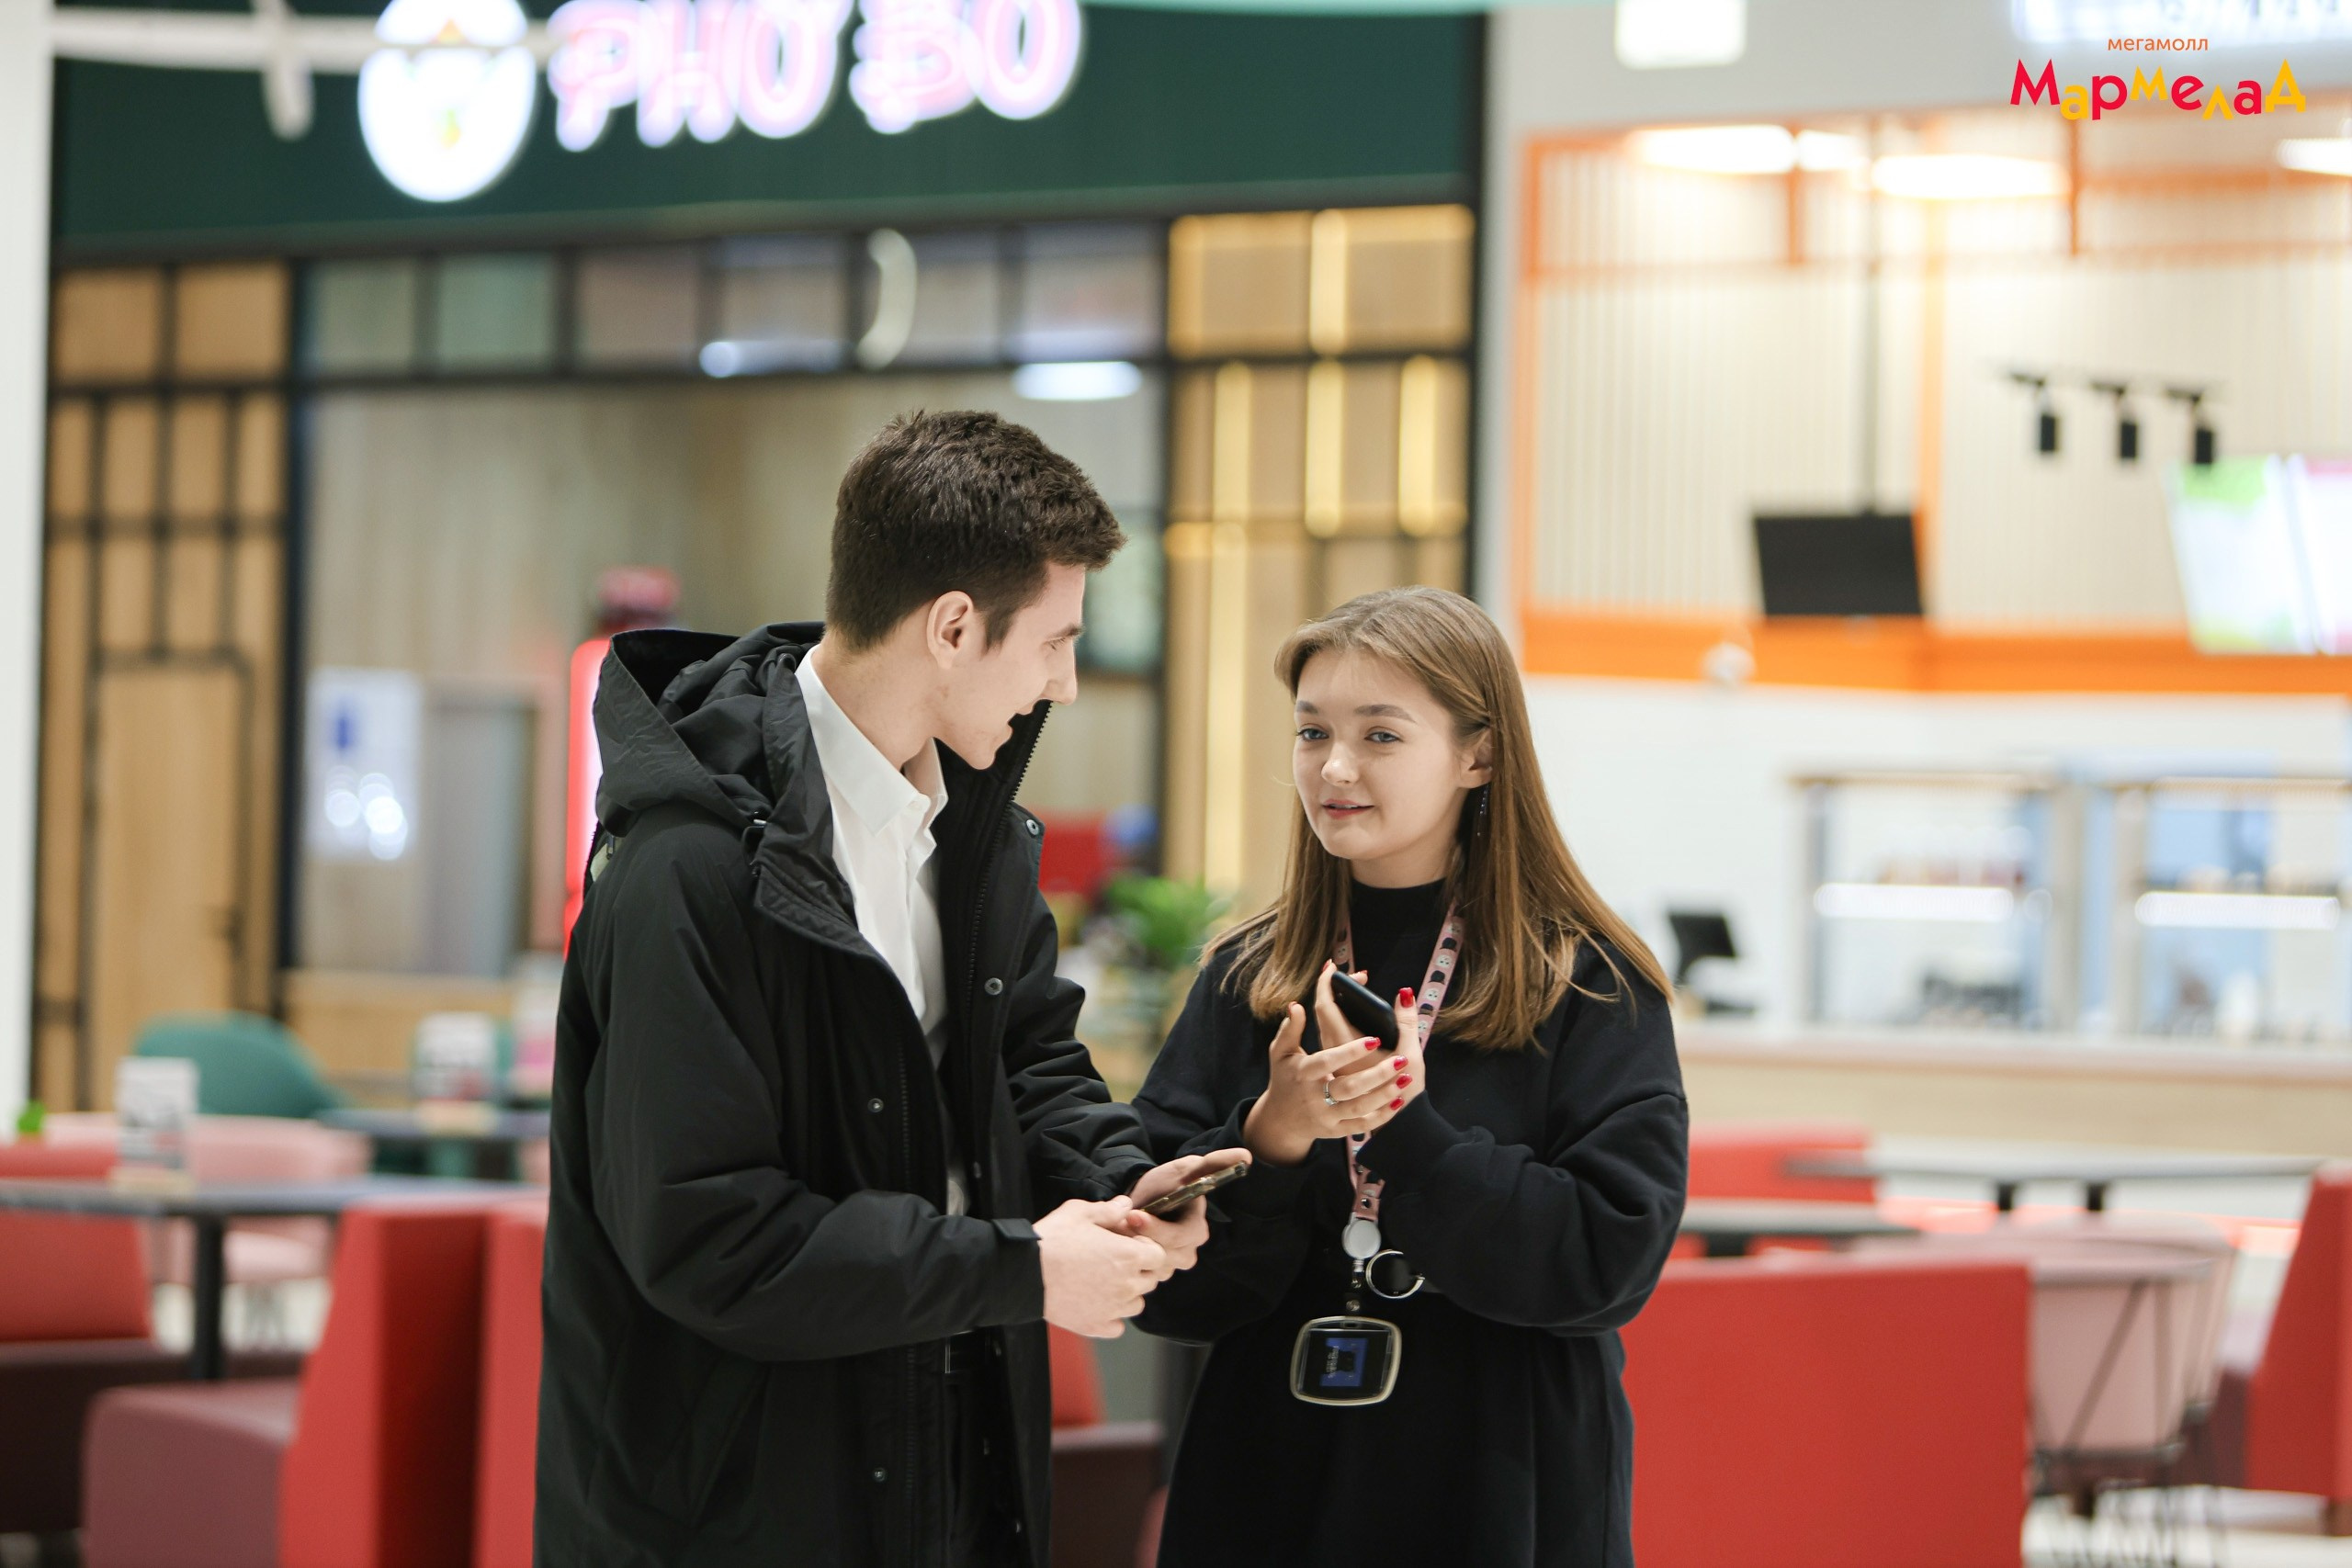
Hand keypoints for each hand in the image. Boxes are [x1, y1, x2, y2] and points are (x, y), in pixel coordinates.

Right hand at [1037, 1197, 1175, 1338]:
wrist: (1025, 1274)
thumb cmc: (1053, 1240)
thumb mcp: (1080, 1212)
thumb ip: (1108, 1210)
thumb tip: (1126, 1204)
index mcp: (1129, 1255)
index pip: (1158, 1256)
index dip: (1147, 1248)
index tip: (1131, 1244)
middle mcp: (1127, 1285)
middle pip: (1150, 1280)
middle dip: (1139, 1270)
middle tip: (1116, 1262)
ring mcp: (1113, 1309)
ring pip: (1137, 1304)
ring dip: (1128, 1295)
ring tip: (1106, 1284)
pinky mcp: (1096, 1326)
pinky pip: (1117, 1327)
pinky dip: (1111, 1318)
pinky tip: (1097, 1305)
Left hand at [1123, 1150, 1251, 1270]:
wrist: (1141, 1200)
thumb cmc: (1165, 1184)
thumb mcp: (1185, 1170)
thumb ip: (1214, 1163)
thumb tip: (1245, 1156)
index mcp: (1197, 1230)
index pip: (1179, 1238)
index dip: (1155, 1228)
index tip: (1133, 1215)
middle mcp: (1188, 1251)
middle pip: (1164, 1254)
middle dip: (1141, 1238)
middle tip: (1122, 1221)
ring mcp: (1171, 1264)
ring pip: (1151, 1265)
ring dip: (1133, 1248)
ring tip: (1122, 1230)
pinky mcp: (1154, 1272)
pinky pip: (1141, 1273)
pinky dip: (1130, 1257)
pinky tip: (1125, 1242)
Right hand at [1241, 966, 1419, 1166]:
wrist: (1282, 1121)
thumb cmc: (1284, 1078)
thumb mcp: (1280, 1053)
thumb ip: (1290, 1029)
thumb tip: (1297, 1005)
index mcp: (1304, 1072)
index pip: (1328, 1060)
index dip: (1350, 1051)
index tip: (1374, 1039)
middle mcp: (1315, 1096)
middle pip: (1349, 1087)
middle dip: (1377, 1074)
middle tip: (1401, 1059)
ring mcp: (1327, 1115)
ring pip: (1360, 1107)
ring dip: (1385, 1094)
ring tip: (1406, 1078)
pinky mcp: (1337, 1130)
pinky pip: (1362, 1125)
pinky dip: (1381, 1115)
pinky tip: (1398, 1101)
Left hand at [1317, 966, 1428, 1124]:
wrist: (1397, 1126)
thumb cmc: (1404, 1091)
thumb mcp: (1410, 1054)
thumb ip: (1406, 1022)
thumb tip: (1404, 992)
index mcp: (1344, 1048)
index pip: (1326, 1006)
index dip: (1329, 983)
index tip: (1335, 966)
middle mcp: (1333, 1055)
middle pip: (1323, 1013)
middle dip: (1336, 988)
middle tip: (1356, 976)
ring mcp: (1335, 1063)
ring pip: (1326, 1027)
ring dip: (1338, 1004)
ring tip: (1355, 990)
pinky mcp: (1340, 1069)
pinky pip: (1332, 1040)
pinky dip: (1341, 1021)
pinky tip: (1355, 1016)